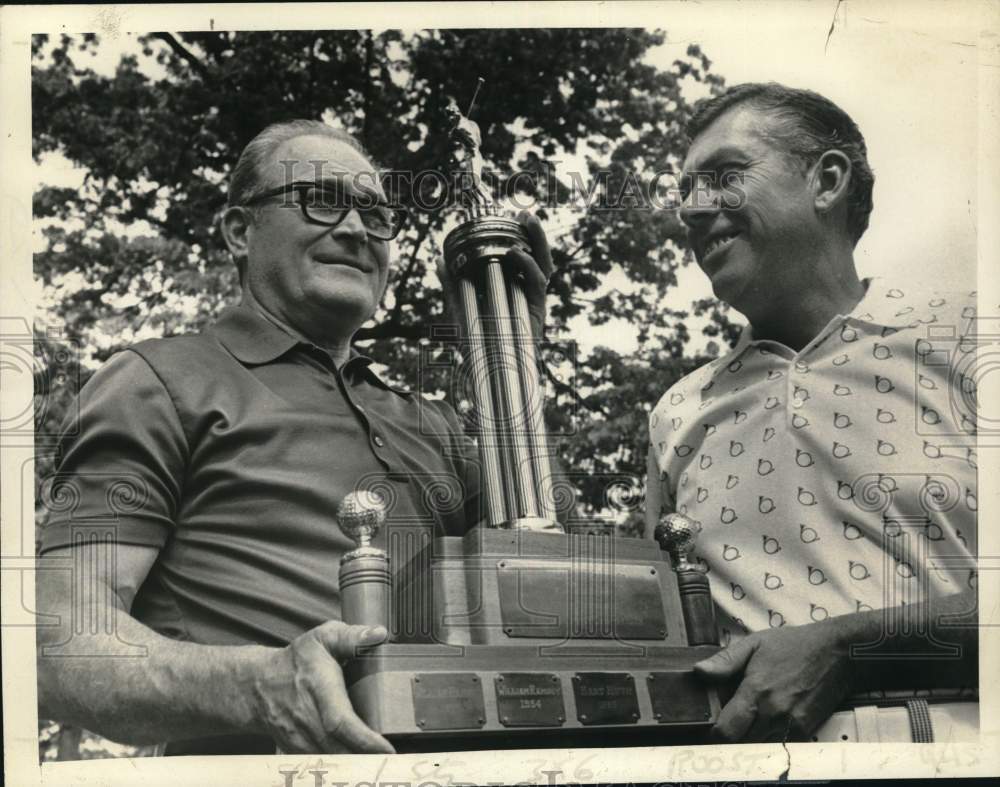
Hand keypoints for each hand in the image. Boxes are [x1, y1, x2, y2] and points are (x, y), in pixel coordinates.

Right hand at [251, 621, 394, 752]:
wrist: (258, 686)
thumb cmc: (296, 661)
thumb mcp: (323, 638)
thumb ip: (351, 636)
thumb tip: (379, 634)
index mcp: (318, 689)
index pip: (340, 721)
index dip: (364, 739)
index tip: (387, 748)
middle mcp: (307, 719)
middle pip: (338, 750)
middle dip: (366, 758)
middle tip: (393, 761)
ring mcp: (300, 739)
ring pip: (331, 761)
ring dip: (355, 765)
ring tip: (380, 764)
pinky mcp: (297, 751)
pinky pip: (322, 764)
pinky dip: (341, 768)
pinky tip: (359, 764)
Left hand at [436, 210, 553, 343]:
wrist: (488, 375)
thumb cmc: (476, 349)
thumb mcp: (458, 311)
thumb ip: (452, 286)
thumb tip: (440, 261)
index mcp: (512, 291)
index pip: (521, 259)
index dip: (521, 238)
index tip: (512, 217)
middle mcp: (525, 294)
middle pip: (537, 258)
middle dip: (534, 234)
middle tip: (524, 213)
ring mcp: (532, 302)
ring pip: (544, 266)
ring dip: (537, 241)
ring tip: (527, 222)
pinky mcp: (537, 312)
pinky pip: (537, 283)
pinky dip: (527, 265)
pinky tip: (515, 253)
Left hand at [694, 620, 853, 741]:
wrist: (837, 652)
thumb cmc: (794, 645)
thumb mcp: (755, 644)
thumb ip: (725, 661)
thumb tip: (699, 671)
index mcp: (756, 691)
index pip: (726, 731)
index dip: (715, 732)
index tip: (712, 724)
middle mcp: (773, 713)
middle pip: (741, 743)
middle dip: (732, 734)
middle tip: (730, 719)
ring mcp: (791, 725)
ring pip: (760, 746)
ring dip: (751, 737)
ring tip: (751, 717)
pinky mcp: (805, 731)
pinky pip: (780, 744)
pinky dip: (771, 737)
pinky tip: (770, 719)